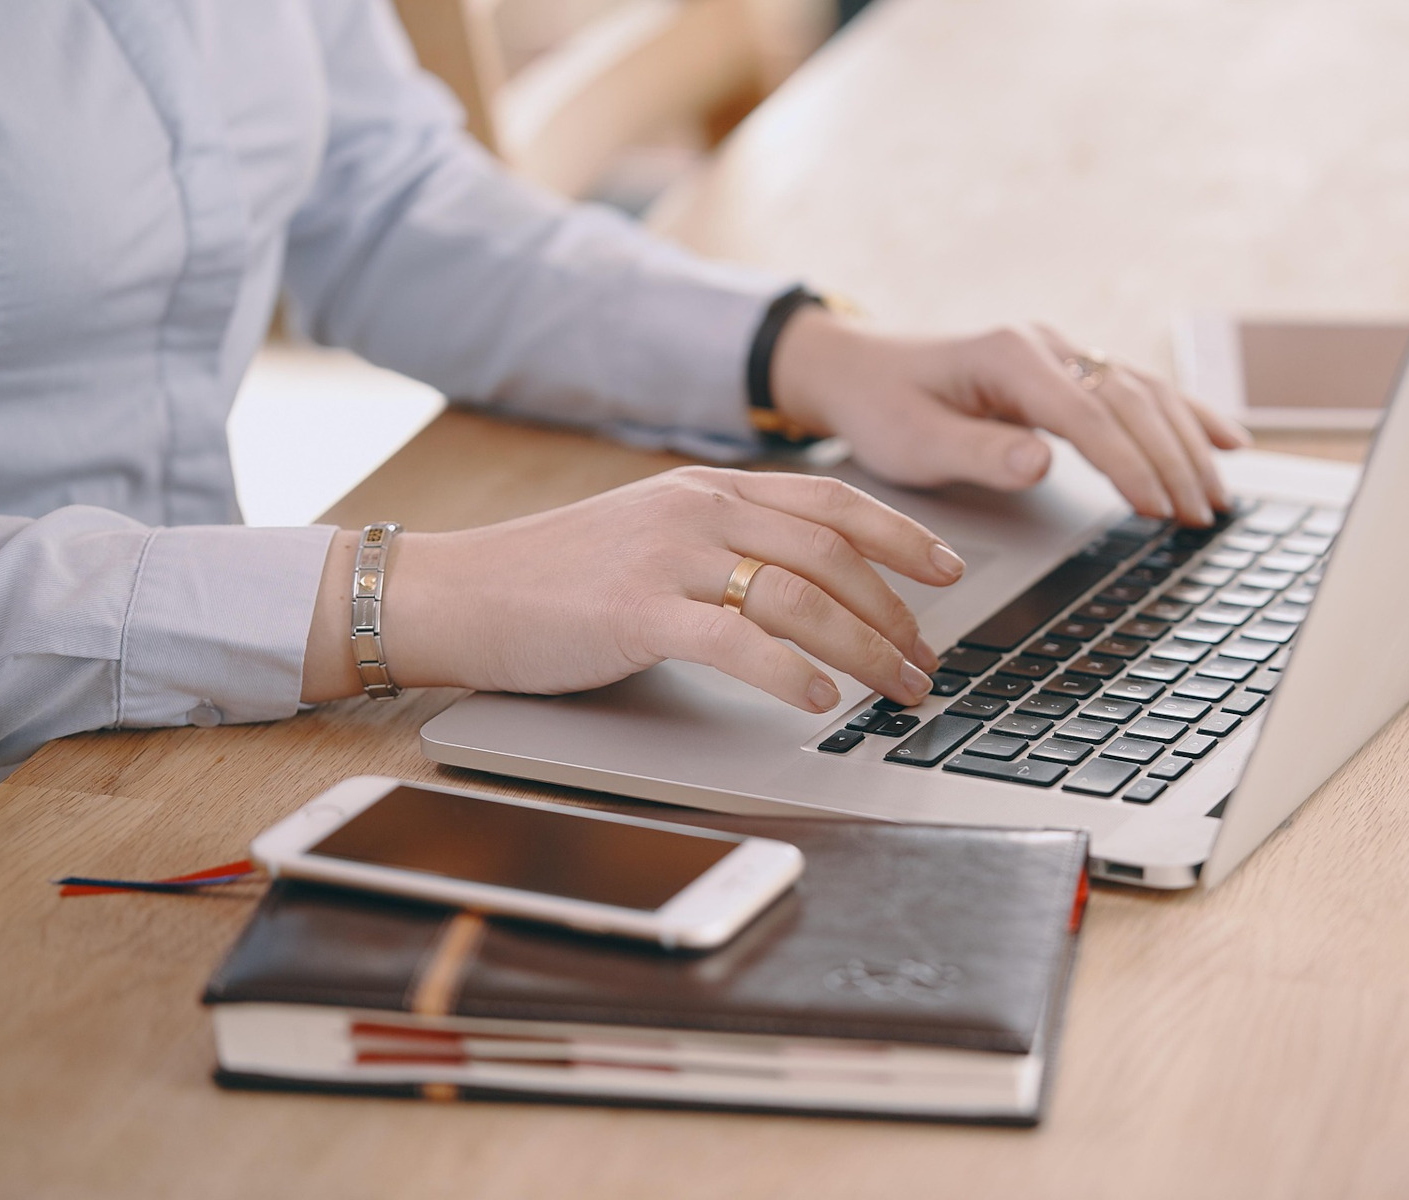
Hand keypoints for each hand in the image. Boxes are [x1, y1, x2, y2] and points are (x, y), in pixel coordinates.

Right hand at [302, 467, 963, 710]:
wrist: (460, 590)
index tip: (949, 570)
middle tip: (928, 659)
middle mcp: (697, 510)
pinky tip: (822, 699)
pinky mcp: (636, 614)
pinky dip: (790, 672)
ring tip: (897, 688)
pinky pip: (736, 642)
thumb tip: (805, 585)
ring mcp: (667, 558)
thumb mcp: (651, 534)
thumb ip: (723, 542)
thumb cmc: (556, 575)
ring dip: (864, 649)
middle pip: (831, 554)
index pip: (831, 502)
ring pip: (799, 597)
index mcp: (708, 489)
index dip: (901, 535)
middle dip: (896, 612)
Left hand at [771, 307, 1250, 525]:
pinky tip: (1226, 440)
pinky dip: (1186, 415)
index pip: (1087, 414)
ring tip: (1216, 498)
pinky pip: (1139, 391)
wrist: (860, 370)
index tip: (1157, 507)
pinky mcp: (1067, 370)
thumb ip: (979, 453)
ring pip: (1145, 393)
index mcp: (1008, 356)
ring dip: (1187, 444)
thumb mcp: (915, 443)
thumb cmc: (883, 407)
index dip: (1128, 463)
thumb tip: (1042, 463)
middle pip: (1130, 401)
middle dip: (1172, 460)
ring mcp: (1061, 354)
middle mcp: (1045, 346)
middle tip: (1199, 516)